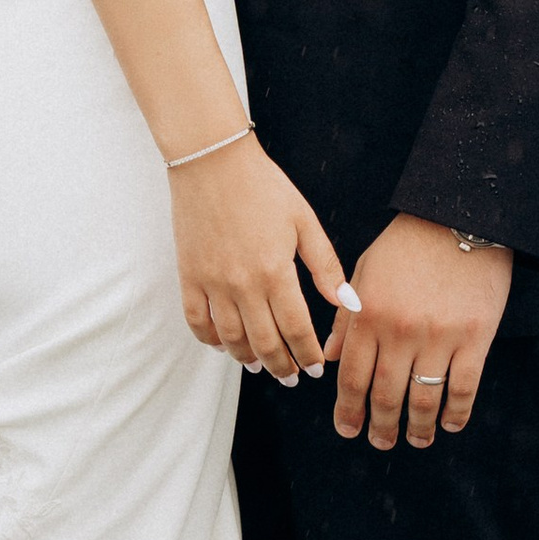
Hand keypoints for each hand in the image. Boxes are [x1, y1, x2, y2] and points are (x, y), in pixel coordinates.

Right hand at [173, 137, 350, 383]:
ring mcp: (212, 283)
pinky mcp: (189, 276)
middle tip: (292, 378)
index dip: (308, 356)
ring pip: (231, 339)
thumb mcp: (304, 222)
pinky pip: (197, 321)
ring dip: (248, 359)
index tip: (315, 370)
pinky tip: (223, 346)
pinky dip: (210, 340)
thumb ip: (326, 266)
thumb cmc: (263, 186)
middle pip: (264, 343)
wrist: (213, 161)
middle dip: (282, 367)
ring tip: (261, 367)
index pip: (296, 330)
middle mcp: (243, 285)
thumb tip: (349, 302)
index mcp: (276, 272)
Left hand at [334, 215, 513, 449]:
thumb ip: (346, 317)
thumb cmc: (409, 242)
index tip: (348, 429)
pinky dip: (456, 413)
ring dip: (418, 428)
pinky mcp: (475, 338)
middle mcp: (400, 331)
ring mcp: (439, 337)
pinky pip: (463, 388)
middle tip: (381, 442)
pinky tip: (450, 424)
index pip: (351, 376)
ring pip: (423, 400)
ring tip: (417, 440)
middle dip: (381, 427)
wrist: (461, 216)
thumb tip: (328, 356)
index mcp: (369, 314)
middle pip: (386, 396)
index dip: (348, 410)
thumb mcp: (366, 272)